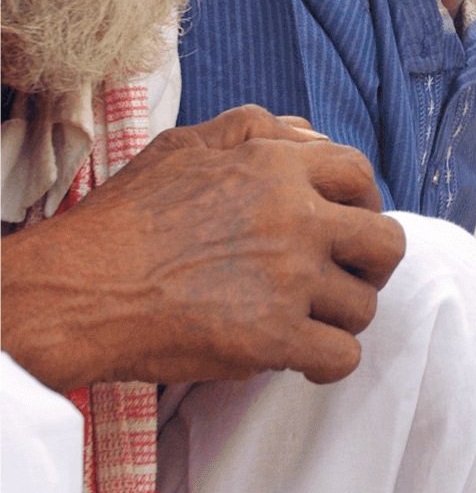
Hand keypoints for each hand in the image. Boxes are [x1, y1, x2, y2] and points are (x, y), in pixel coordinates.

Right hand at [1, 104, 405, 390]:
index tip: (344, 227)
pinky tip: (303, 358)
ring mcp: (290, 279)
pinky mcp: (274, 339)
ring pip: (364, 305)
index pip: (360, 175)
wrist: (73, 290)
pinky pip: (342, 355)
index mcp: (278, 167)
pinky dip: (329, 362)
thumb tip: (311, 135)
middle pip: (386, 242)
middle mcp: (296, 218)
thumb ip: (255, 130)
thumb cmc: (122, 219)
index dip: (361, 203)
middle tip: (345, 278)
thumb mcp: (184, 146)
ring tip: (308, 320)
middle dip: (372, 264)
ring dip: (342, 317)